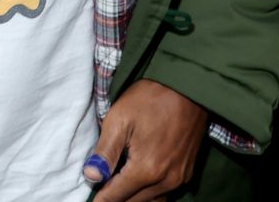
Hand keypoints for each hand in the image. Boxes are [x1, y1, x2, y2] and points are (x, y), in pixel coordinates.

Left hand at [88, 79, 208, 201]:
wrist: (187, 88)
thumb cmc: (150, 99)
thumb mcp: (119, 120)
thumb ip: (105, 152)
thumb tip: (91, 176)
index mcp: (146, 169)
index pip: (116, 196)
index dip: (100, 199)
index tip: (90, 198)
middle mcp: (166, 181)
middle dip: (115, 198)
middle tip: (101, 191)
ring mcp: (180, 178)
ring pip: (151, 201)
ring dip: (132, 198)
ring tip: (116, 188)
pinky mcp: (187, 173)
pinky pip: (165, 194)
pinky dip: (149, 194)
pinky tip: (137, 184)